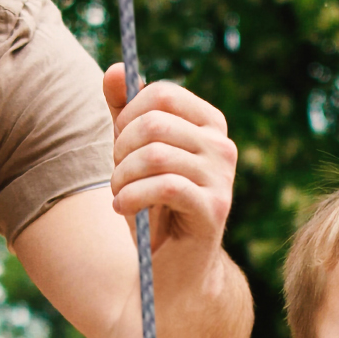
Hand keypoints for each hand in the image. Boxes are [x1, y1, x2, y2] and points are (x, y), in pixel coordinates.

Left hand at [103, 67, 235, 259]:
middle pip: (155, 122)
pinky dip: (132, 197)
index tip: (119, 144)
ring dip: (122, 177)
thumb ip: (123, 112)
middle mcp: (222, 146)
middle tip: (118, 175)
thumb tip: (116, 69)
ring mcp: (222, 177)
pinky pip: (164, 187)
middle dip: (122, 148)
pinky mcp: (214, 209)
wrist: (171, 268)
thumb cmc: (151, 207)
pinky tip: (123, 208)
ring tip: (118, 194)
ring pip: (155, 155)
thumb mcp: (132, 154)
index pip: (162, 94)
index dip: (128, 115)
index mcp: (209, 124)